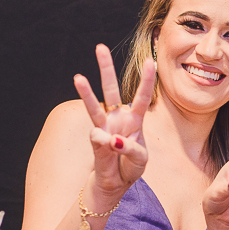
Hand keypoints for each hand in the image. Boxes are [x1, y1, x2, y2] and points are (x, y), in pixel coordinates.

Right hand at [73, 44, 155, 194]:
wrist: (115, 183)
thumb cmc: (130, 167)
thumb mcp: (140, 159)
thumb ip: (131, 149)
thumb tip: (109, 139)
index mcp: (134, 119)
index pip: (142, 96)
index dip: (146, 80)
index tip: (151, 60)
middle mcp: (117, 118)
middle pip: (110, 89)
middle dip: (105, 68)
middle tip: (100, 47)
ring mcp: (104, 128)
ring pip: (94, 106)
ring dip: (86, 93)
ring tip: (78, 77)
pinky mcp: (95, 141)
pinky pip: (98, 138)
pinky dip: (105, 143)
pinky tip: (110, 147)